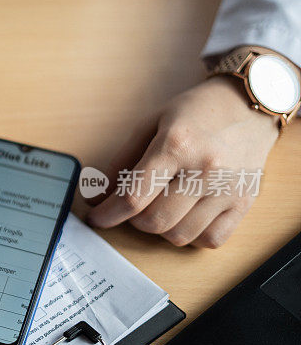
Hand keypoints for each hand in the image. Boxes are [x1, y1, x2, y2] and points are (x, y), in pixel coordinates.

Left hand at [87, 76, 278, 247]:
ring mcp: (228, 189)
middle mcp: (205, 170)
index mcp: (177, 145)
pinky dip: (192, 235)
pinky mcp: (245, 203)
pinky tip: (186, 215)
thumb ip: (120, 161)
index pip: (133, 196)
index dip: (108, 213)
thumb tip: (97, 197)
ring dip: (161, 228)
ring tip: (161, 205)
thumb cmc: (196, 113)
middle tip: (132, 204)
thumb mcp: (150, 124)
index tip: (95, 217)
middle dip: (132, 219)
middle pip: (154, 221)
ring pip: (180, 235)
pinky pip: (210, 239)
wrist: (248, 105)